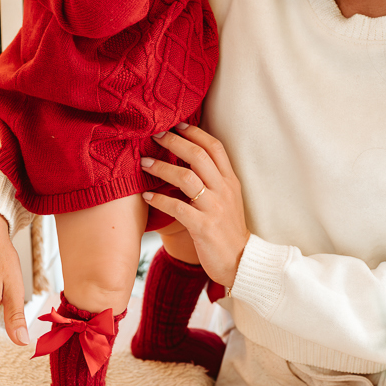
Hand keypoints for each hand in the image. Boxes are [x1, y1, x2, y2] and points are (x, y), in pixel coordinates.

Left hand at [140, 124, 250, 288]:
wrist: (242, 262)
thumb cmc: (228, 230)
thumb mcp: (227, 200)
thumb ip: (213, 181)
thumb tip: (188, 161)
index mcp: (230, 181)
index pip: (215, 147)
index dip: (195, 133)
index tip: (176, 124)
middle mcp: (224, 190)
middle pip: (198, 156)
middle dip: (174, 142)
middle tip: (155, 135)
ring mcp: (215, 208)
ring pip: (186, 177)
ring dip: (162, 168)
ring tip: (144, 163)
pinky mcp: (204, 227)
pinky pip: (178, 207)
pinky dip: (160, 200)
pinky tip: (147, 197)